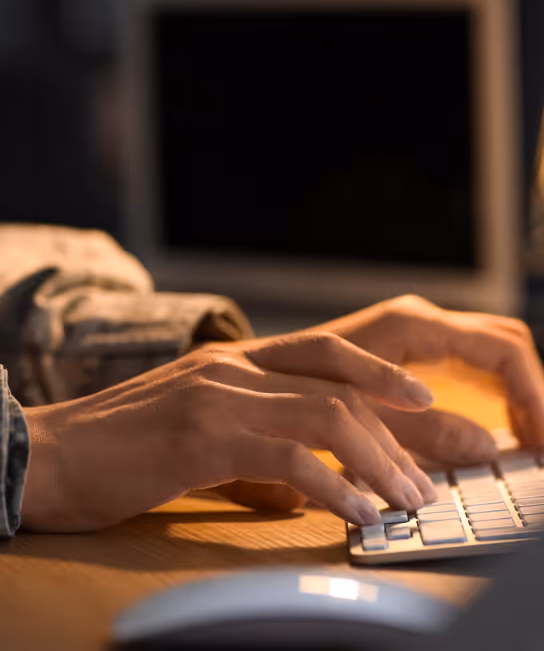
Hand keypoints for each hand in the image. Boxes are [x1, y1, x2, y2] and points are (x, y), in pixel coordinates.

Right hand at [21, 331, 436, 531]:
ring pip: (324, 416)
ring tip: (402, 503)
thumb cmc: (113, 445)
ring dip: (376, 463)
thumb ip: (240, 419)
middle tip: (421, 482)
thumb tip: (296, 463)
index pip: (324, 350)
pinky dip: (332, 488)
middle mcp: (228, 365)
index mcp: (227, 357)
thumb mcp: (185, 415)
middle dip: (395, 435)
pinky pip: (287, 457)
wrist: (43, 452)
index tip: (421, 402)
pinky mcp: (199, 437)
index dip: (380, 374)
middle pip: (337, 386)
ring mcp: (214, 396)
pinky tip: (351, 514)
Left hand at [313, 295, 543, 464]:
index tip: (543, 443)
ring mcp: (414, 329)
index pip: (503, 350)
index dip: (534, 395)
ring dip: (515, 391)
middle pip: (504, 342)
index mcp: (415, 326)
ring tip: (528, 441)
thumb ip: (427, 433)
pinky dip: (491, 390)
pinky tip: (494, 426)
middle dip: (533, 390)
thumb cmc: (298, 387)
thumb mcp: (366, 415)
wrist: (253, 371)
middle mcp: (420, 319)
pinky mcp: (406, 346)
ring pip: (489, 349)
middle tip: (541, 445)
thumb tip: (488, 448)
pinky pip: (468, 360)